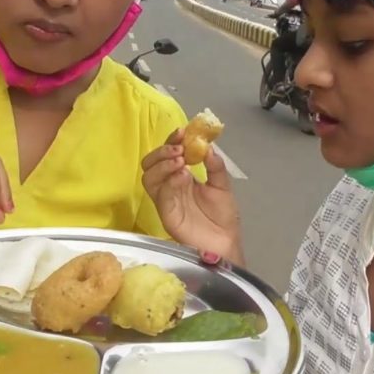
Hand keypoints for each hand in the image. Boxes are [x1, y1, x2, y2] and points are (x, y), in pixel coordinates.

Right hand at [142, 130, 242, 261]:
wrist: (225, 242)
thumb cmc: (222, 216)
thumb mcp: (222, 185)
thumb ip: (215, 166)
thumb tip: (209, 146)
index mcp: (181, 176)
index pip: (168, 153)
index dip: (172, 141)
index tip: (182, 132)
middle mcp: (169, 185)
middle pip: (150, 163)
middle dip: (162, 152)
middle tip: (180, 150)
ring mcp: (166, 199)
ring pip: (148, 177)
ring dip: (162, 165)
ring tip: (180, 162)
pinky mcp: (166, 213)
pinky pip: (161, 195)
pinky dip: (169, 182)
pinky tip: (182, 177)